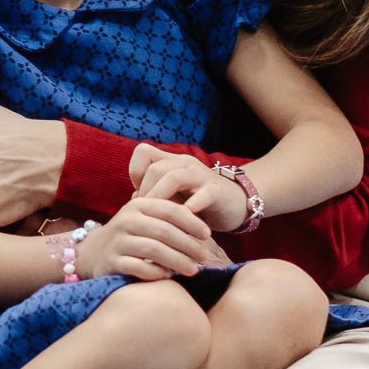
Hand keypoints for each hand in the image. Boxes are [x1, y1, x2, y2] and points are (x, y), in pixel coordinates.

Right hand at [75, 195, 227, 281]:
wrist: (92, 253)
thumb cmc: (130, 236)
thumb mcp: (145, 220)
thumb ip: (168, 220)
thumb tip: (204, 232)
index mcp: (138, 205)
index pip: (170, 210)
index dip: (192, 223)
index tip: (208, 235)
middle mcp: (126, 220)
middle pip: (165, 231)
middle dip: (189, 245)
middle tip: (204, 257)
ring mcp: (117, 241)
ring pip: (154, 250)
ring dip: (178, 261)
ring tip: (193, 270)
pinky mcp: (111, 262)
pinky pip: (139, 268)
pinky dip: (157, 273)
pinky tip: (168, 276)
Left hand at [129, 143, 247, 232]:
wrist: (236, 203)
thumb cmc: (198, 201)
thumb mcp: (174, 195)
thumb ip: (155, 195)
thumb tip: (133, 203)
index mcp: (172, 161)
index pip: (143, 152)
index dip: (135, 172)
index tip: (139, 195)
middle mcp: (185, 164)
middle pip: (155, 168)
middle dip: (145, 192)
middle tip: (145, 213)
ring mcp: (202, 176)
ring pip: (174, 177)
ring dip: (161, 197)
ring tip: (158, 216)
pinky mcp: (217, 191)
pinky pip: (204, 193)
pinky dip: (194, 203)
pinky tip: (186, 215)